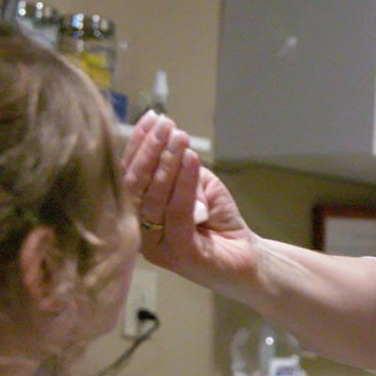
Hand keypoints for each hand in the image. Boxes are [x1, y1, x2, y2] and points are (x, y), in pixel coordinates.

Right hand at [122, 111, 257, 291]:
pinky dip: (184, 183)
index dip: (137, 147)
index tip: (150, 118)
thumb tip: (166, 139)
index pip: (128, 178)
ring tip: (179, 137)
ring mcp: (158, 248)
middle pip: (134, 187)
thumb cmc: (218, 221)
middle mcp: (140, 234)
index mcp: (137, 216)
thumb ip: (179, 169)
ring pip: (154, 198)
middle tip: (164, 124)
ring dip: (166, 162)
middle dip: (149, 150)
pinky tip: (191, 159)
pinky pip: (177, 213)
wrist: (247, 258)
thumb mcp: (197, 186)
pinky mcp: (180, 256)